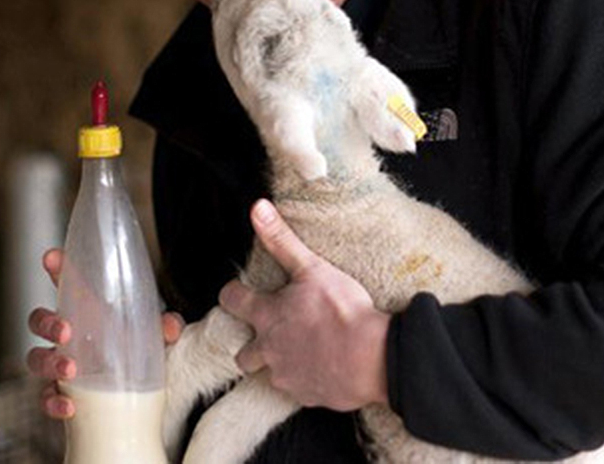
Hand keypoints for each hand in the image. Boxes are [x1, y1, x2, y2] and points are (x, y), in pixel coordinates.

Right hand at [27, 248, 184, 419]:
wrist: (139, 392)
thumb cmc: (138, 350)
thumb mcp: (155, 335)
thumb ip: (165, 326)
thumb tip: (170, 326)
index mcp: (89, 311)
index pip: (68, 284)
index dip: (58, 268)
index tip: (52, 257)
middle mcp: (69, 335)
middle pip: (39, 320)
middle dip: (47, 322)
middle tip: (67, 331)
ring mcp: (60, 363)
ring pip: (35, 358)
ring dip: (49, 363)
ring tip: (71, 371)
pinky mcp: (61, 394)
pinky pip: (45, 398)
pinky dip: (53, 403)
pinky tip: (70, 406)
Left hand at [218, 199, 389, 410]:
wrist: (372, 357)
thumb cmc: (342, 310)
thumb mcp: (312, 267)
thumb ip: (281, 240)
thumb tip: (257, 208)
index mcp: (268, 315)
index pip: (233, 301)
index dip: (232, 294)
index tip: (235, 292)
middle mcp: (270, 349)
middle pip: (243, 353)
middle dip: (249, 344)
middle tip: (266, 332)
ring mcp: (287, 375)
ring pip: (268, 373)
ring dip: (276, 363)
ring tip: (296, 351)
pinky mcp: (307, 395)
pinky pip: (297, 389)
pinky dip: (304, 378)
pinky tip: (321, 366)